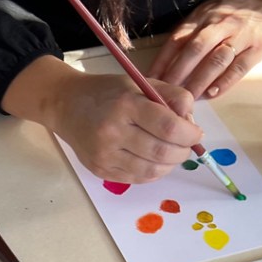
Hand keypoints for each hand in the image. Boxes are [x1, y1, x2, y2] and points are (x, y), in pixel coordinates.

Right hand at [1, 56, 202, 183]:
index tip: (195, 133)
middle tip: (185, 146)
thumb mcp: (140, 83)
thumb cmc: (106, 93)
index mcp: (126, 105)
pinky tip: (153, 161)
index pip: (169, 127)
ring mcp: (104, 154)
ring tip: (170, 154)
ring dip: (169, 165)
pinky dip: (152, 172)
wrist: (66, 106)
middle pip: (162, 152)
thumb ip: (172, 97)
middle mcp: (113, 132)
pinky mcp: (100, 169)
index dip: (190, 134)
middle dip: (182, 152)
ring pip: (151, 171)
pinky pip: (136, 178)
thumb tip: (191, 124)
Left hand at [147, 0, 261, 99]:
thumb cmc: (233, 9)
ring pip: (216, 59)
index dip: (162, 61)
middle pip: (195, 50)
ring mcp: (241, 35)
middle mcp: (220, 24)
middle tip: (165, 95)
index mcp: (203, 16)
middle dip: (177, 74)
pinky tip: (212, 94)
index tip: (149, 81)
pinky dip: (225, 82)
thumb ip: (187, 34)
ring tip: (186, 99)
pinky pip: (240, 66)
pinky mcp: (259, 46)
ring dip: (199, 81)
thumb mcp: (207, 13)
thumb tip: (162, 64)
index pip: (178, 39)